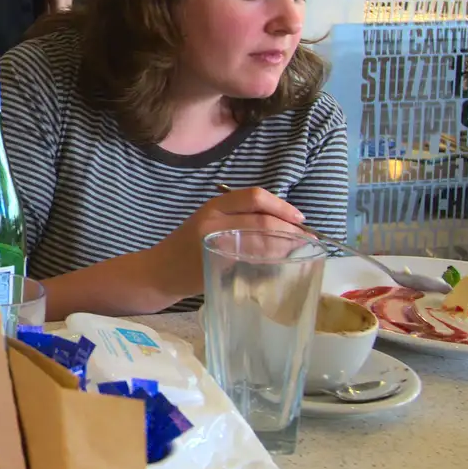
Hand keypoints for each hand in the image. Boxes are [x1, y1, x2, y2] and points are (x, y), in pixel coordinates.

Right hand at [152, 188, 307, 296]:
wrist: (160, 271)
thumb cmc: (189, 247)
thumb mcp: (210, 223)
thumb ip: (238, 219)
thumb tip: (283, 223)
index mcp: (215, 206)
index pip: (254, 196)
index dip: (282, 206)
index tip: (300, 219)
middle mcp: (214, 220)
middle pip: (262, 220)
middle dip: (291, 231)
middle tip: (306, 241)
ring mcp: (214, 243)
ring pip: (260, 242)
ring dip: (285, 247)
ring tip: (297, 252)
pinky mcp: (215, 265)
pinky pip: (251, 261)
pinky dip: (271, 262)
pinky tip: (278, 265)